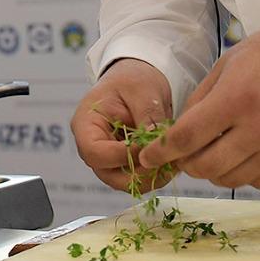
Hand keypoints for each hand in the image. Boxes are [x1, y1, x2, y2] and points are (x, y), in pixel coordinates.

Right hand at [71, 58, 174, 192]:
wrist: (138, 78)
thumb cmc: (133, 78)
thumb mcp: (142, 90)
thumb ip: (148, 116)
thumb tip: (157, 142)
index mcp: (86, 125)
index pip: (95, 153)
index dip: (122, 156)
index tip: (149, 147)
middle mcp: (93, 146)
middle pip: (109, 175)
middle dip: (140, 173)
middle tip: (167, 161)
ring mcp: (108, 158)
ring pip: (126, 182)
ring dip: (151, 177)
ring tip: (174, 161)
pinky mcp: (125, 163)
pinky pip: (138, 178)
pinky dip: (155, 174)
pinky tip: (172, 162)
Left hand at [137, 17, 259, 188]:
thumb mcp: (228, 64)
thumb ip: (201, 99)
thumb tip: (181, 130)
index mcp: (234, 100)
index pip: (185, 138)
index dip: (160, 152)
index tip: (148, 157)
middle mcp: (255, 129)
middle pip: (205, 166)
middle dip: (185, 163)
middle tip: (183, 154)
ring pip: (230, 179)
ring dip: (213, 171)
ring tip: (212, 153)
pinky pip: (258, 182)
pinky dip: (242, 175)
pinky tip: (240, 157)